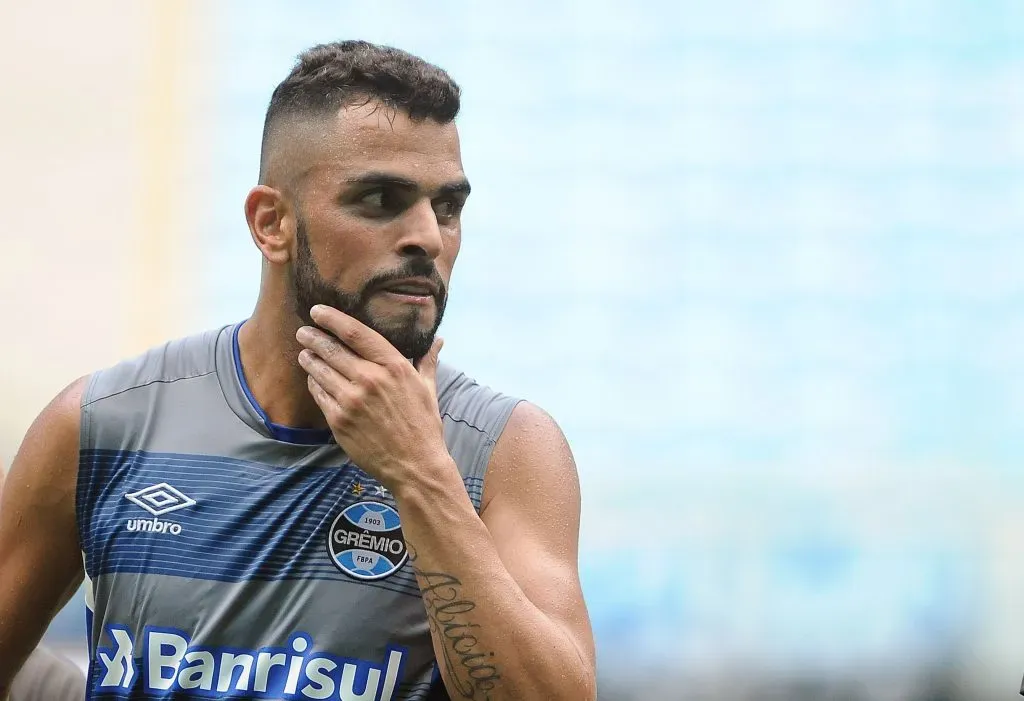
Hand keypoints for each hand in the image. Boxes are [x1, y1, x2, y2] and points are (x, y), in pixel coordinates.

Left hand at [296, 305, 448, 488]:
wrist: (416, 466)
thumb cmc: (423, 426)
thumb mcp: (428, 389)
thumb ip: (427, 361)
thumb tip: (438, 340)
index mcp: (393, 367)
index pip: (355, 333)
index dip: (332, 319)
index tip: (318, 311)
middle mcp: (370, 380)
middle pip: (331, 348)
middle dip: (313, 337)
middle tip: (303, 332)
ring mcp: (352, 401)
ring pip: (320, 370)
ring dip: (309, 359)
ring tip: (304, 353)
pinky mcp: (339, 421)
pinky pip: (319, 394)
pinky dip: (313, 383)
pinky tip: (314, 379)